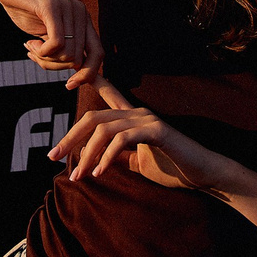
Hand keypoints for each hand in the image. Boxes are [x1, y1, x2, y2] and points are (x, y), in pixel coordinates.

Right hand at [0, 0, 102, 88]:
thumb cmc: (25, 9)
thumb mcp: (47, 33)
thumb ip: (63, 48)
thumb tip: (76, 70)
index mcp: (83, 19)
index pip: (98, 54)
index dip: (88, 75)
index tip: (69, 85)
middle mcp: (81, 13)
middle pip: (79, 60)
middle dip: (55, 66)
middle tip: (36, 56)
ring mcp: (68, 9)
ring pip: (68, 55)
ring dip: (45, 59)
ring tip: (31, 46)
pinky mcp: (53, 8)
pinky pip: (56, 44)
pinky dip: (42, 52)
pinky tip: (29, 43)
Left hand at [49, 82, 237, 190]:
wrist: (203, 175)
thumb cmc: (173, 169)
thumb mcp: (139, 163)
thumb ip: (120, 157)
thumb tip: (96, 159)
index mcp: (133, 117)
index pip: (108, 92)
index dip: (89, 80)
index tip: (68, 82)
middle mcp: (137, 113)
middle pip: (93, 117)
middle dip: (70, 137)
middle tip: (53, 157)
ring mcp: (147, 120)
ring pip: (104, 129)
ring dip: (86, 154)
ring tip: (78, 175)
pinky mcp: (157, 132)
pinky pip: (123, 139)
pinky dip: (107, 156)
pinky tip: (100, 171)